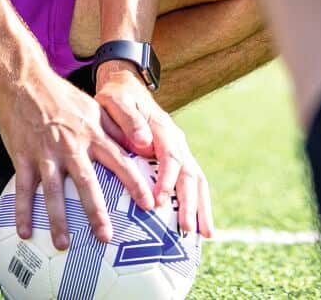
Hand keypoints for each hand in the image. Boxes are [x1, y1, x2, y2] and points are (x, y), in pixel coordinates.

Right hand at [0, 64, 155, 250]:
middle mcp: (71, 145)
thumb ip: (117, 128)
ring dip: (58, 220)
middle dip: (96, 212)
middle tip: (106, 238)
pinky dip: (23, 212)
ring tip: (63, 245)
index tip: (149, 205)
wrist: (25, 81)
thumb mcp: (95, 108)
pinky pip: (23, 189)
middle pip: (86, 183)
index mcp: (92, 134)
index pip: (119, 161)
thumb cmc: (63, 97)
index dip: (135, 183)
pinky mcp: (23, 156)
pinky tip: (25, 232)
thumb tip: (143, 145)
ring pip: (52, 192)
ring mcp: (45, 153)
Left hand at [94, 65, 214, 237]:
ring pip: (197, 180)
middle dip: (190, 202)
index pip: (170, 156)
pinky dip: (198, 203)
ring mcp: (180, 150)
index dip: (166, 179)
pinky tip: (198, 225)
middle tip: (187, 229)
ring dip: (201, 207)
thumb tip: (142, 142)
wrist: (127, 86)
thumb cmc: (117, 97)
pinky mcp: (178, 159)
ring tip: (204, 234)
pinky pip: (193, 182)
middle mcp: (176, 140)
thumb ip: (128, 119)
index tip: (158, 201)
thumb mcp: (116, 101)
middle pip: (190, 173)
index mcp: (162, 128)